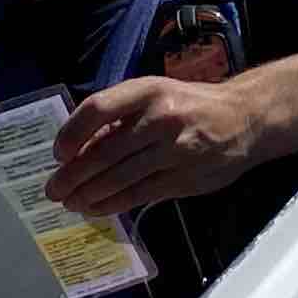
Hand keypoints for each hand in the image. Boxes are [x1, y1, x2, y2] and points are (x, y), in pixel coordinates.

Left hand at [49, 75, 268, 216]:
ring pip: (119, 178)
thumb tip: (79, 147)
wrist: (245, 119)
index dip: (72, 133)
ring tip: (69, 203)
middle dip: (73, 175)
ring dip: (88, 194)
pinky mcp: (183, 177)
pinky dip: (112, 204)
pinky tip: (95, 208)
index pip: (99, 108)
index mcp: (149, 89)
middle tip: (52, 189)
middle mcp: (160, 117)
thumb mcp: (157, 94)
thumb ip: (122, 117)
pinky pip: (138, 194)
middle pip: (105, 151)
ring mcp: (174, 150)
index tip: (58, 153)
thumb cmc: (191, 105)